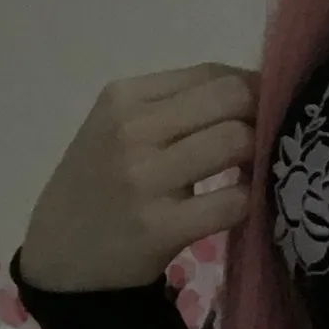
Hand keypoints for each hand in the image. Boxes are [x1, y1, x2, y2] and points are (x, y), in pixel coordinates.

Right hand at [18, 64, 259, 292]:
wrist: (61, 255)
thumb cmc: (102, 185)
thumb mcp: (121, 129)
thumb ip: (179, 106)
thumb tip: (255, 91)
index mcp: (124, 96)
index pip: (212, 74)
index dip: (253, 91)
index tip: (263, 115)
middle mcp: (132, 129)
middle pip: (233, 99)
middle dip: (262, 119)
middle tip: (267, 145)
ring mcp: (144, 178)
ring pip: (237, 141)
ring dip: (259, 158)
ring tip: (252, 174)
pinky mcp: (160, 227)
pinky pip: (233, 202)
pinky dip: (249, 202)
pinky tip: (238, 207)